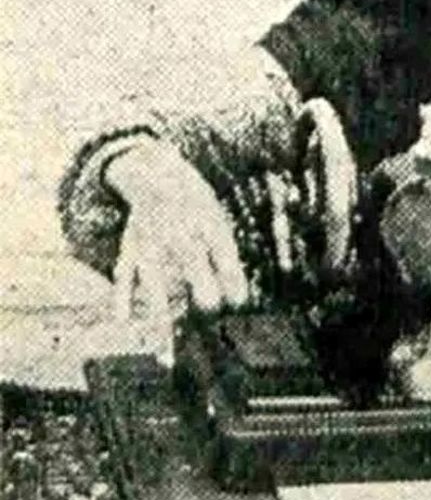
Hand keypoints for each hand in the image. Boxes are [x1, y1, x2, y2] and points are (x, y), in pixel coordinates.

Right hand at [104, 143, 247, 320]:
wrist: (155, 174)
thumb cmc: (196, 209)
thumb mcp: (218, 225)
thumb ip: (228, 263)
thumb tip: (240, 302)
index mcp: (205, 219)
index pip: (221, 247)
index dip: (231, 273)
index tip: (239, 301)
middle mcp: (176, 227)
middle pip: (190, 256)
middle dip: (201, 282)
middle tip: (209, 308)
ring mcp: (150, 236)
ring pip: (154, 269)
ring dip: (158, 298)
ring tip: (163, 326)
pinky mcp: (130, 246)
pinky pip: (124, 272)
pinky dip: (121, 295)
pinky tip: (122, 319)